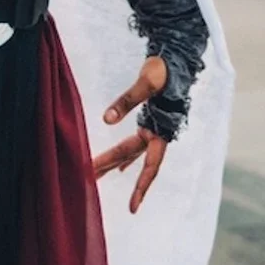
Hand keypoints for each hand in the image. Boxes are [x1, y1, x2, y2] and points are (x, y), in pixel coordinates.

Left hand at [91, 55, 168, 213]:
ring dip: (113, 162)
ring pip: (130, 151)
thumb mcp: (146, 82)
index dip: (141, 188)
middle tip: (87, 179)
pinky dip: (126, 156)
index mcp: (160, 130)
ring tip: (95, 175)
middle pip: (130, 157)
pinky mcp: (149, 122)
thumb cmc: (164, 69)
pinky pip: (135, 145)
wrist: (177, 57)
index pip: (150, 166)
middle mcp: (157, 134)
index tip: (132, 207)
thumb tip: (105, 119)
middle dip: (110, 167)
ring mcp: (153, 129)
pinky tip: (120, 166)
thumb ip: (126, 101)